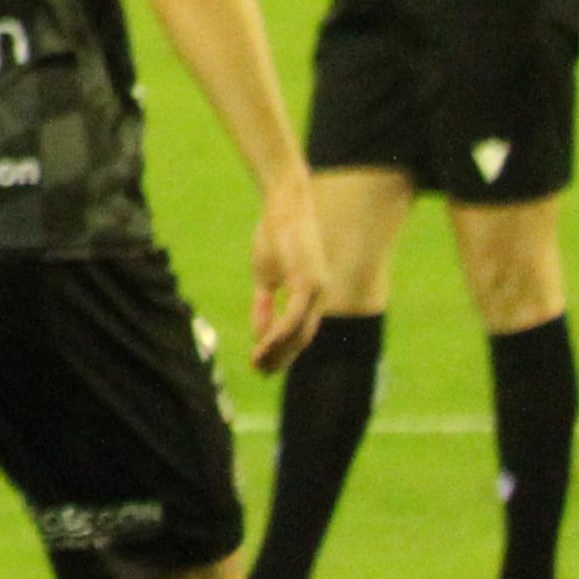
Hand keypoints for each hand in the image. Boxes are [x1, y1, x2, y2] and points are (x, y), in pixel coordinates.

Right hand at [241, 179, 329, 374]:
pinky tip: (265, 343)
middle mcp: (319, 297)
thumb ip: (264, 306)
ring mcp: (316, 290)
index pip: (298, 332)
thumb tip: (260, 333)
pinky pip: (294, 315)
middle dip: (281, 357)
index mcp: (311, 296)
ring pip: (300, 331)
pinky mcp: (307, 281)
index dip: (282, 351)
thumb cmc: (274, 235)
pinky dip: (280, 332)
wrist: (284, 206)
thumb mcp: (265, 276)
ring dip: (279, 350)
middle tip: (261, 372)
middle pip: (302, 338)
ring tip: (259, 362)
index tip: (262, 365)